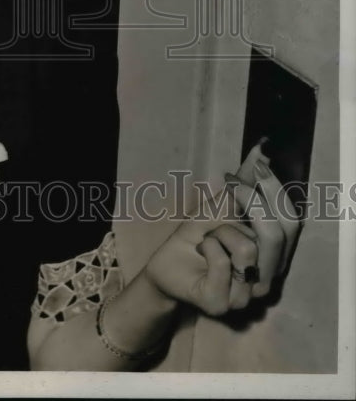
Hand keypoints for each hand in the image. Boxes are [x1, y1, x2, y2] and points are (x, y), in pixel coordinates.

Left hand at [141, 144, 300, 317]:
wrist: (164, 263)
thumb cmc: (196, 236)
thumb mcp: (220, 206)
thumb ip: (244, 184)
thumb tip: (260, 151)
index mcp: (273, 256)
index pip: (292, 223)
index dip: (277, 192)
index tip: (258, 167)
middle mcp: (266, 278)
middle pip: (276, 235)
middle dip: (251, 202)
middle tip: (230, 188)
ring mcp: (246, 296)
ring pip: (247, 247)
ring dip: (220, 231)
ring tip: (208, 238)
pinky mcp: (222, 303)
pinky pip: (222, 263)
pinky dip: (207, 246)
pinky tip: (200, 251)